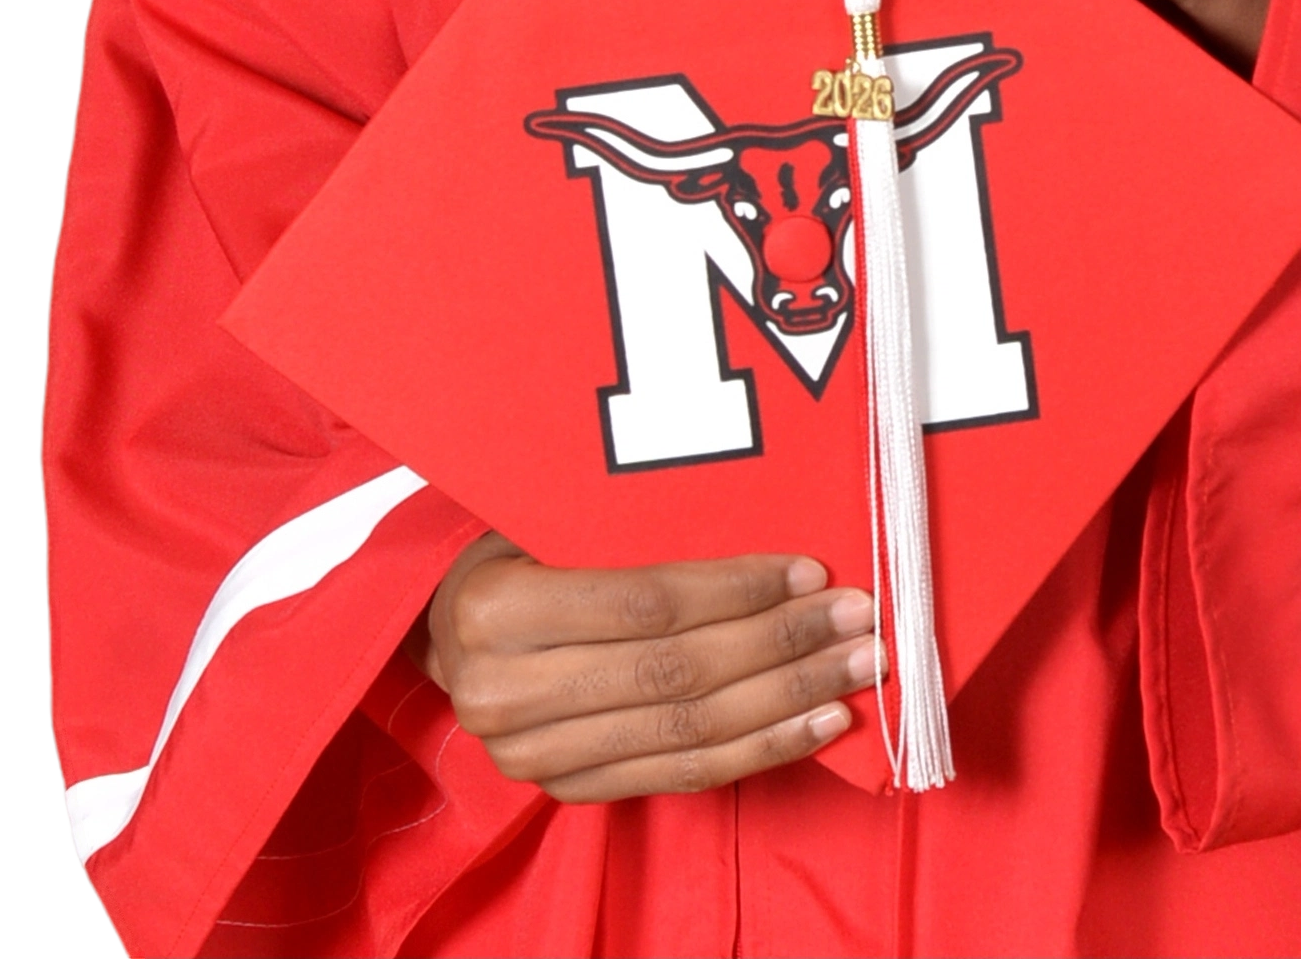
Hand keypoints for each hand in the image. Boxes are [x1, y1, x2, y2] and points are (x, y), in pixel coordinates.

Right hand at [424, 533, 876, 801]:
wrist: (441, 631)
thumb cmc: (509, 549)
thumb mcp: (542, 514)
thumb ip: (625, 522)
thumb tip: (759, 507)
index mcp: (498, 612)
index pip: (647, 603)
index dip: (738, 589)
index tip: (812, 570)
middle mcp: (507, 696)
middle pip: (678, 674)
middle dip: (783, 646)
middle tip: (858, 620)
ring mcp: (536, 758)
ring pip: (690, 734)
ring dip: (788, 702)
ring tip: (857, 672)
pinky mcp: (568, 792)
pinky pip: (682, 776)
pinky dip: (760, 750)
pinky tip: (818, 724)